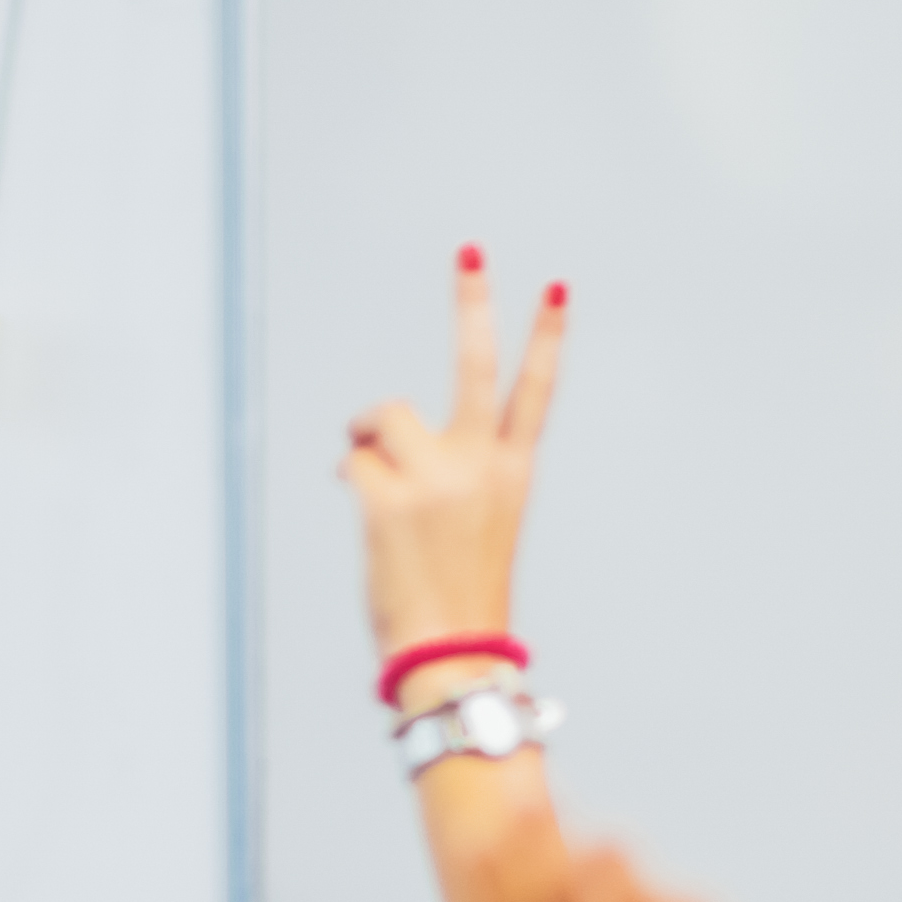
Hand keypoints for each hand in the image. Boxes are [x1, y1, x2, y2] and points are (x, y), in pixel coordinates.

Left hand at [340, 250, 568, 692]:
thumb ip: (445, 476)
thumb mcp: (473, 527)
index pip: (536, 392)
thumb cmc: (457, 596)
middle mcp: (481, 465)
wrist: (450, 652)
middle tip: (470, 250)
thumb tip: (367, 447)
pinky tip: (365, 512)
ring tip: (372, 474)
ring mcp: (436, 478)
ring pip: (384, 416)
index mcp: (514, 472)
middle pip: (474, 365)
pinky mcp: (390, 498)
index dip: (546, 338)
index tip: (554, 288)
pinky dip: (347, 477)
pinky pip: (351, 461)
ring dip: (365, 437)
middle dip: (473, 300)